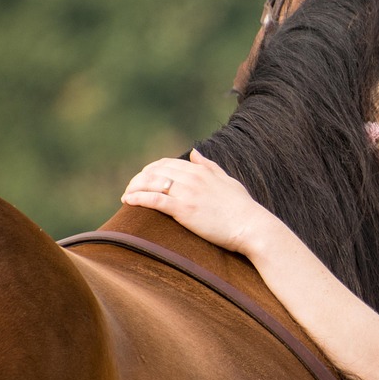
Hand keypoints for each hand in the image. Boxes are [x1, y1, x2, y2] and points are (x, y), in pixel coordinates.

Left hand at [121, 149, 272, 253]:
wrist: (252, 227)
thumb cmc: (242, 208)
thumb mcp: (227, 181)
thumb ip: (209, 166)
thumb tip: (195, 152)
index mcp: (201, 170)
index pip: (167, 163)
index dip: (151, 171)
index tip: (144, 181)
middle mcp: (192, 178)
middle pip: (155, 171)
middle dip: (139, 179)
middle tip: (131, 190)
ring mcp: (187, 193)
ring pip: (151, 182)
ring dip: (134, 188)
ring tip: (126, 197)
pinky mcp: (184, 209)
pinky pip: (154, 199)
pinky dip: (138, 198)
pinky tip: (129, 201)